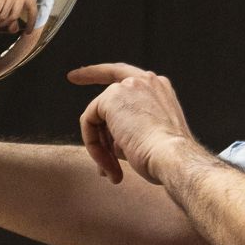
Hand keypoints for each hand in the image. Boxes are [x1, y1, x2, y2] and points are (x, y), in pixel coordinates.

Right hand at [0, 0, 32, 31]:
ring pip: (4, 14)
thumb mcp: (17, 13)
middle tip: (1, 27)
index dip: (31, 24)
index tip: (27, 32)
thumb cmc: (10, 6)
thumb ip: (16, 23)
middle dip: (7, 23)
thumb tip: (13, 30)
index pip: (32, 13)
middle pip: (14, 15)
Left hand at [68, 63, 195, 185]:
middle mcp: (147, 81)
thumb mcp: (149, 139)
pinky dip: (93, 145)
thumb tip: (107, 144)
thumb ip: (127, 131)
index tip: (79, 73)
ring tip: (110, 171)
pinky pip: (89, 121)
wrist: (172, 158)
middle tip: (72, 78)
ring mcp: (129, 85)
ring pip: (99, 114)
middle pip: (109, 80)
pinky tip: (106, 164)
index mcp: (160, 89)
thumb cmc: (166, 158)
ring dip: (101, 146)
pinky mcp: (111, 97)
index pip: (128, 75)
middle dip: (89, 77)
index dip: (102, 72)